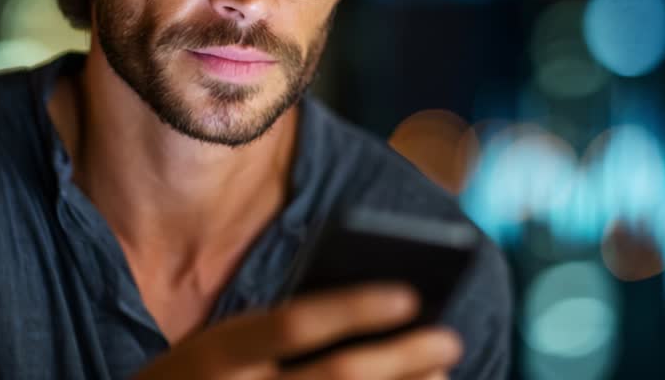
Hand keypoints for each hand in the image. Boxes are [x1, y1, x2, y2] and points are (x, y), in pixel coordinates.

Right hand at [131, 283, 462, 378]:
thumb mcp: (214, 349)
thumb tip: (368, 314)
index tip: (410, 293)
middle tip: (450, 338)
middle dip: (402, 357)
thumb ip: (271, 332)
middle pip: (337, 379)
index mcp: (214, 354)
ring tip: (440, 373)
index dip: (354, 308)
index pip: (293, 323)